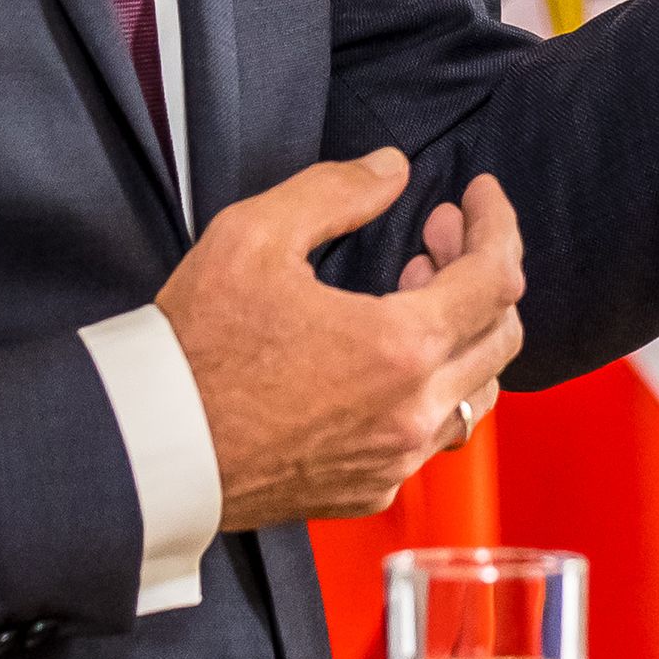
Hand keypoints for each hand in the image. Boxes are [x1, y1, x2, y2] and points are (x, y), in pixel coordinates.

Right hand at [158, 151, 523, 528]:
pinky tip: (388, 354)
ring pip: (479, 390)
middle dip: (482, 269)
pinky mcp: (370, 489)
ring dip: (464, 330)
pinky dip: (434, 383)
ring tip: (414, 287)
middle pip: (503, 335)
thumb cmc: (198, 344)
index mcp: (401, 347)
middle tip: (436, 232)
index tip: (476, 195)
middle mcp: (414, 413)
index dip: (498, 223)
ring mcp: (395, 460)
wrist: (155, 447)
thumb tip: (393, 169)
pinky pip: (434, 432)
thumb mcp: (255, 236)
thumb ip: (337, 191)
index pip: (498, 278)